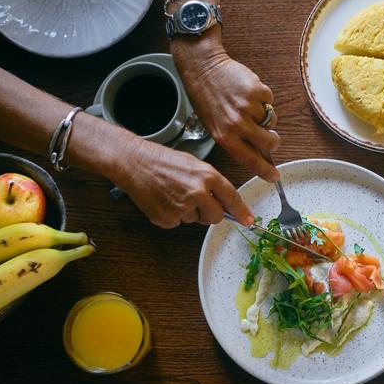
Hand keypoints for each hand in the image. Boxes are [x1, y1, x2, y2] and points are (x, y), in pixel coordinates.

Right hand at [112, 135, 251, 227]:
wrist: (134, 162)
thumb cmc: (162, 160)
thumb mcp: (194, 164)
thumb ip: (210, 183)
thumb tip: (223, 201)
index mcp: (207, 176)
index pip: (232, 198)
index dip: (242, 212)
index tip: (249, 221)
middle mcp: (197, 193)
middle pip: (216, 217)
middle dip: (209, 214)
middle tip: (196, 202)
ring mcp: (182, 207)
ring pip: (195, 220)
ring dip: (187, 212)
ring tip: (173, 193)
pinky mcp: (167, 218)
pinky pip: (177, 223)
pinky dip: (172, 215)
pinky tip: (163, 200)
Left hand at [175, 39, 280, 181]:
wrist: (203, 68)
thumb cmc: (205, 98)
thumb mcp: (213, 126)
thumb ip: (234, 141)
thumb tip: (257, 154)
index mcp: (224, 136)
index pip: (250, 159)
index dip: (265, 170)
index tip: (275, 176)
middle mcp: (237, 123)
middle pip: (269, 142)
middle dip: (273, 141)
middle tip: (270, 136)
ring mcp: (248, 107)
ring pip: (271, 120)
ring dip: (265, 116)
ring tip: (248, 106)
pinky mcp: (257, 90)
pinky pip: (270, 101)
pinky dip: (264, 98)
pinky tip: (249, 93)